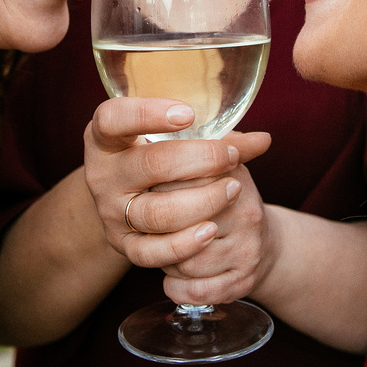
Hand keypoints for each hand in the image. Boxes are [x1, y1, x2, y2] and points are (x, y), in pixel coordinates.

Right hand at [83, 97, 275, 305]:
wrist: (133, 199)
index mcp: (106, 138)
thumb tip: (263, 141)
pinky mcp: (123, 244)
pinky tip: (210, 230)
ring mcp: (111, 212)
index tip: (188, 114)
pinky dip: (184, 244)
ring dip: (203, 201)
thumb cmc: (160, 159)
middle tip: (230, 156)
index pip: (112, 119)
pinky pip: (152, 251)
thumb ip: (217, 138)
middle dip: (200, 159)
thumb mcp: (178, 141)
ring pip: (157, 212)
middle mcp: (102, 175)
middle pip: (150, 164)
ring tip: (232, 190)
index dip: (147, 114)